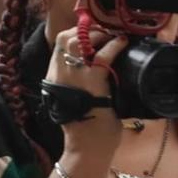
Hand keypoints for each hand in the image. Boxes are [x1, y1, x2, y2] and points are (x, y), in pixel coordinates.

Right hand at [48, 25, 128, 153]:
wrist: (87, 146)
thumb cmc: (87, 125)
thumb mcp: (74, 97)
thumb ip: (78, 80)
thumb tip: (98, 63)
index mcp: (54, 76)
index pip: (59, 44)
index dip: (77, 32)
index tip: (94, 33)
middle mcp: (59, 73)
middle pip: (66, 38)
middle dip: (88, 30)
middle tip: (106, 34)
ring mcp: (74, 77)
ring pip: (79, 42)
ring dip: (99, 35)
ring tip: (113, 38)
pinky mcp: (91, 82)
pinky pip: (102, 56)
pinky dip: (114, 45)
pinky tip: (123, 43)